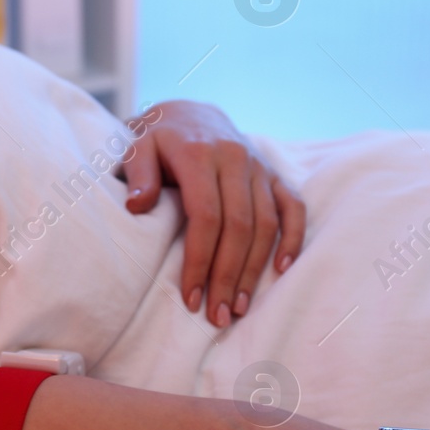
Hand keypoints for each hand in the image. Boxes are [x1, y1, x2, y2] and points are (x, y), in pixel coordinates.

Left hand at [121, 101, 306, 327]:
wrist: (189, 114)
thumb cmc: (157, 141)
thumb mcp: (136, 148)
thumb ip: (137, 174)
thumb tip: (138, 205)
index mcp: (199, 154)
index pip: (206, 216)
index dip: (200, 260)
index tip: (191, 297)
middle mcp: (235, 158)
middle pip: (238, 226)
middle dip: (227, 275)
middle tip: (217, 315)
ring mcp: (259, 166)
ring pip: (266, 223)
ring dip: (255, 269)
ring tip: (239, 307)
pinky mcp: (274, 174)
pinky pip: (292, 207)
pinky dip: (293, 237)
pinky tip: (282, 270)